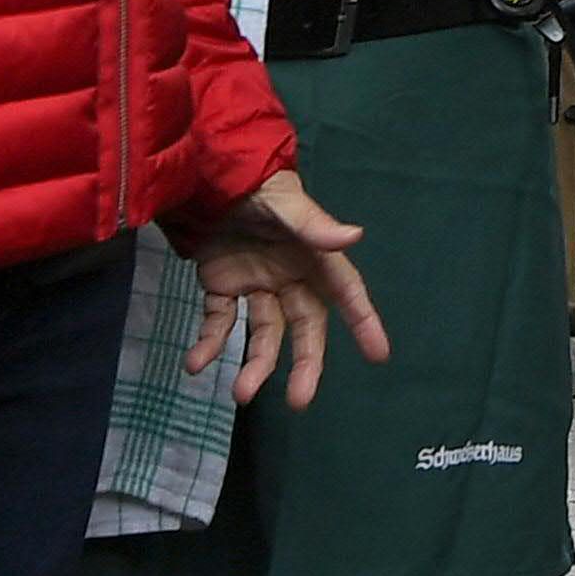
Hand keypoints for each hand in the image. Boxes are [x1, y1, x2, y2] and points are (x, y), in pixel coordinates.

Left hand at [188, 170, 390, 407]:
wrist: (203, 174)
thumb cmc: (254, 185)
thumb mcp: (284, 202)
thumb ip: (314, 224)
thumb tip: (355, 236)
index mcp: (313, 257)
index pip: (345, 292)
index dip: (364, 321)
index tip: (379, 354)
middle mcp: (289, 278)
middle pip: (304, 327)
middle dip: (304, 364)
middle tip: (299, 401)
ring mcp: (255, 285)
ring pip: (262, 334)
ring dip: (254, 364)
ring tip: (240, 393)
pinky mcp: (221, 287)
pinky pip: (218, 322)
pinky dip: (208, 344)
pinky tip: (195, 364)